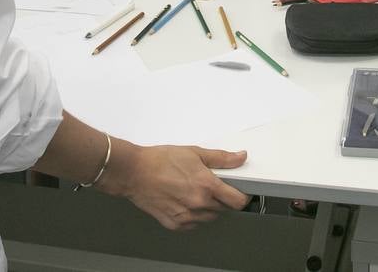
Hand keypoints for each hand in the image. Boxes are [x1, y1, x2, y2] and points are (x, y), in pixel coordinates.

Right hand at [102, 141, 248, 230]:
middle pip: (225, 209)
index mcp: (206, 185)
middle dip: (223, 198)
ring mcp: (187, 216)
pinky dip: (195, 215)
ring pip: (210, 217)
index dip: (242, 196)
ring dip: (209, 207)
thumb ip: (221, 158)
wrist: (134, 172)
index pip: (238, 201)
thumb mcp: (195, 152)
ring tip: (195, 191)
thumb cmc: (160, 161)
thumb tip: (239, 157)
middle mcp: (198, 204)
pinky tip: (185, 201)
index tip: (240, 192)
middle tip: (212, 185)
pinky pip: (194, 224)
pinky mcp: (176, 224)